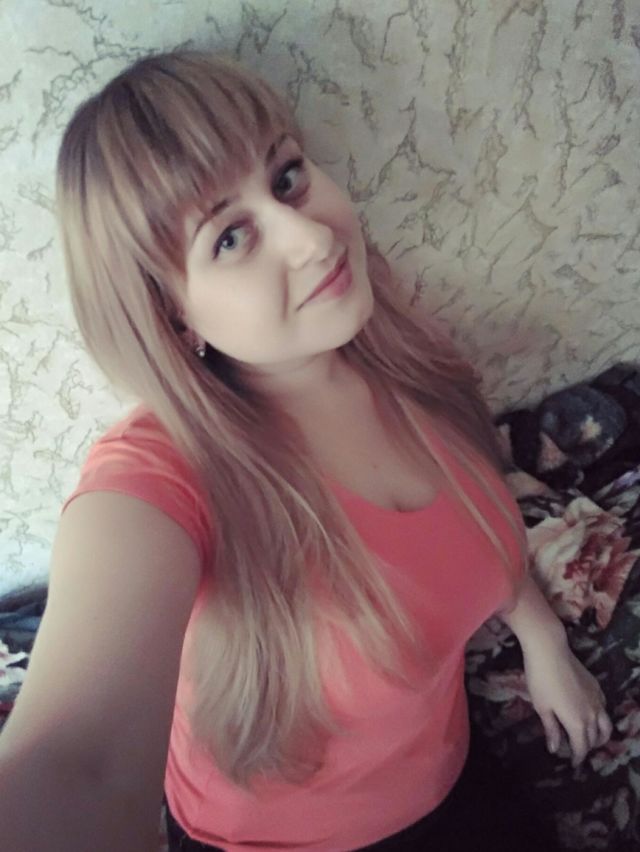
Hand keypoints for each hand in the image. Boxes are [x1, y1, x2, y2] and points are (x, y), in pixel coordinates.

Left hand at [522, 640, 612, 767]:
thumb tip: (555, 749)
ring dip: (601, 736)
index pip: (581, 747)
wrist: (550, 650)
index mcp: (577, 723)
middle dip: (587, 748)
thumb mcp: (542, 707)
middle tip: (578, 752)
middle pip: (594, 738)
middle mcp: (592, 714)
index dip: (577, 757)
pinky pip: (604, 708)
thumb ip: (551, 729)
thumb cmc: (540, 680)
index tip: (573, 764)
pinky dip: (601, 718)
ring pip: (606, 725)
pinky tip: (593, 716)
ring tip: (593, 740)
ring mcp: (597, 699)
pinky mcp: (596, 686)